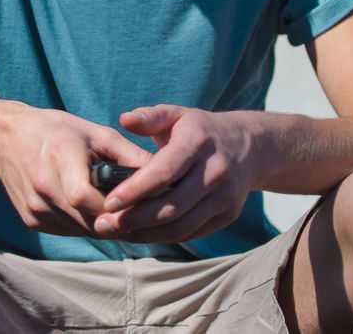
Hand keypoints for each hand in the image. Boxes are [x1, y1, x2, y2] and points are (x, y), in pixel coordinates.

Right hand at [0, 104, 152, 236]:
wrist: (6, 140)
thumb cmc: (57, 131)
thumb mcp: (96, 133)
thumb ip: (130, 155)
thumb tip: (164, 176)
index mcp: (59, 157)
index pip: (85, 197)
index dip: (115, 206)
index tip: (141, 204)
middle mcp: (42, 187)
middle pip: (88, 218)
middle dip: (118, 218)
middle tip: (145, 214)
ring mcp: (35, 208)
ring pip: (81, 229)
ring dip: (105, 224)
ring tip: (126, 212)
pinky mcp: (32, 220)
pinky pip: (69, 230)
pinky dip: (87, 224)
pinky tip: (100, 211)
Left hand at [93, 105, 260, 243]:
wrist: (249, 146)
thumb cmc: (200, 129)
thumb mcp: (177, 114)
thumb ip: (149, 117)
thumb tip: (124, 119)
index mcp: (198, 143)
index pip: (164, 173)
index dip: (134, 190)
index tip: (108, 203)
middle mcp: (215, 171)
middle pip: (171, 205)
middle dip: (134, 219)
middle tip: (103, 224)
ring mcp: (225, 196)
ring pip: (182, 225)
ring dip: (146, 235)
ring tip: (116, 233)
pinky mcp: (229, 214)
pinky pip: (192, 232)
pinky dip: (164, 237)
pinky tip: (141, 235)